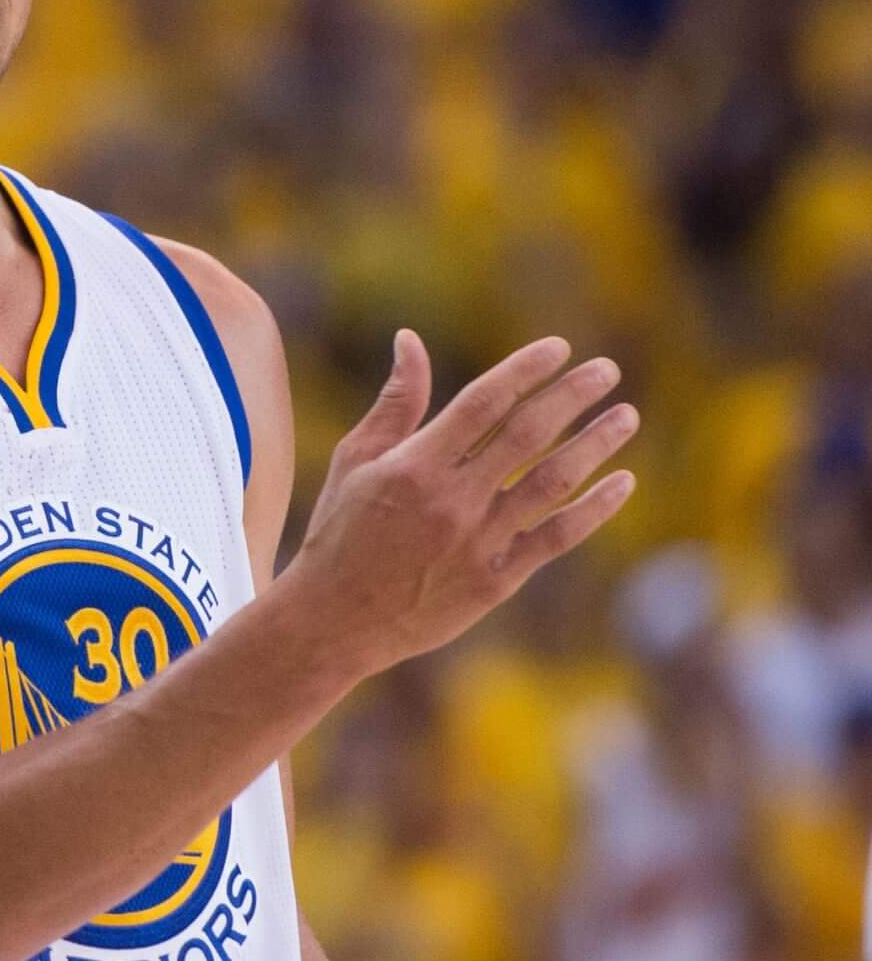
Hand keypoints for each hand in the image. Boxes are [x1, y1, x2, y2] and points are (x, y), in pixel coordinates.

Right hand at [282, 329, 636, 681]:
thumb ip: (394, 402)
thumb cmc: (340, 533)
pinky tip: (622, 481)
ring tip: (626, 416)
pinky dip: (595, 508)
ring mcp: (477, 541)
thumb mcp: (355, 461)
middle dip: (572, 396)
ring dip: (595, 444)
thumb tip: (410, 339)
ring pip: (552, 482)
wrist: (334, 620)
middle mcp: (450, 500)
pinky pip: (557, 538)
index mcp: (413, 466)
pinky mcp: (496, 580)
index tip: (560, 348)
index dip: (524, 371)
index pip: (482, 403)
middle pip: (526, 435)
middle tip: (607, 370)